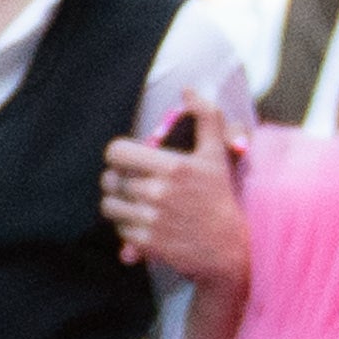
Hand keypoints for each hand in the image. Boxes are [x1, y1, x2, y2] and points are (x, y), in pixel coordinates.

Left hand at [99, 113, 251, 285]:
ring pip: (109, 205)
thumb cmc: (220, 197)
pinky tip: (142, 222)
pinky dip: (126, 226)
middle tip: (129, 182)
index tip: (126, 160)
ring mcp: (152, 220)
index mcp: (173, 167)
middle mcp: (159, 193)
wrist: (230, 248)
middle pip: (109, 180)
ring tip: (132, 201)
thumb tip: (189, 90)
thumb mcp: (216, 155)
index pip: (116, 152)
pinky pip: (119, 229)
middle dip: (116, 180)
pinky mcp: (148, 244)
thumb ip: (206, 117)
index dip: (117, 154)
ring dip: (117, 203)